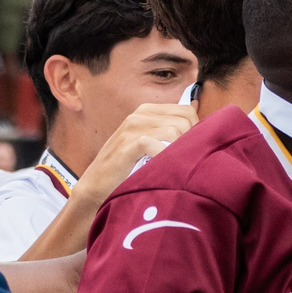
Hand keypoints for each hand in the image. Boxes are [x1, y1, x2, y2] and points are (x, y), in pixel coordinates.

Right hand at [78, 103, 197, 199]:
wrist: (96, 185)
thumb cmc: (127, 166)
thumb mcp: (149, 141)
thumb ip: (169, 126)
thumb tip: (195, 107)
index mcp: (147, 111)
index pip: (187, 111)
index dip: (195, 131)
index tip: (189, 150)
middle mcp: (140, 115)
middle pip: (185, 121)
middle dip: (189, 142)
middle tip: (181, 162)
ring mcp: (132, 128)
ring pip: (175, 131)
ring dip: (177, 152)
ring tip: (171, 167)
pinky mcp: (127, 145)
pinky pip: (157, 145)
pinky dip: (163, 158)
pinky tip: (160, 169)